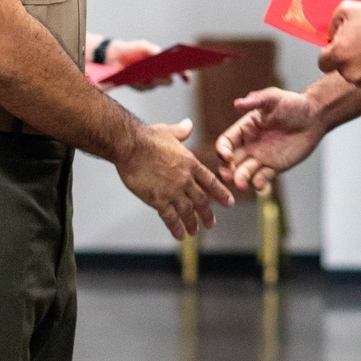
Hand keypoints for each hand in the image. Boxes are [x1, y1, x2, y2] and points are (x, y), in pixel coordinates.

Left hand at [104, 38, 185, 89]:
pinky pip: (144, 87)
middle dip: (167, 77)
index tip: (186, 76)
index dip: (185, 75)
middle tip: (165, 73)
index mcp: (166, 64)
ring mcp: (151, 83)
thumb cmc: (134, 50)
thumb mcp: (144, 47)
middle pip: (168, 81)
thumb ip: (154, 50)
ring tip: (148, 72)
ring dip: (152, 79)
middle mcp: (161, 75)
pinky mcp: (141, 88)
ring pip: (156, 84)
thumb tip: (161, 55)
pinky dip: (140, 81)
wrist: (115, 57)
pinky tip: (136, 76)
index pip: (180, 72)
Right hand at [116, 119, 233, 239]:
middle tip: (211, 224)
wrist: (131, 146)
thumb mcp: (169, 131)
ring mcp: (173, 191)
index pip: (210, 182)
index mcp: (190, 163)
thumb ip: (181, 132)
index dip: (221, 193)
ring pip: (187, 211)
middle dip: (207, 214)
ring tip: (195, 231)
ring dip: (192, 223)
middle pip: (201, 200)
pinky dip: (176, 228)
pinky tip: (180, 236)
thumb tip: (188, 124)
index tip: (229, 203)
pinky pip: (170, 217)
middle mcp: (185, 179)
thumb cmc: (147, 137)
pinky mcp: (158, 199)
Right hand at [216, 87, 323, 192]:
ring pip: (244, 173)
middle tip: (228, 177)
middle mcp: (249, 145)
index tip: (227, 156)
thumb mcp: (273, 98)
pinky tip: (260, 185)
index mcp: (244, 129)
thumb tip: (237, 103)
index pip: (226, 142)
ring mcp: (261, 158)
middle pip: (230, 162)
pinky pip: (262, 178)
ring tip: (243, 185)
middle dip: (227, 170)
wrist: (314, 117)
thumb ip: (255, 100)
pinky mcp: (274, 167)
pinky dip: (259, 183)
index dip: (222, 150)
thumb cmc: (293, 104)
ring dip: (241, 180)